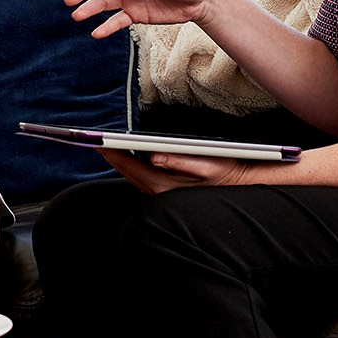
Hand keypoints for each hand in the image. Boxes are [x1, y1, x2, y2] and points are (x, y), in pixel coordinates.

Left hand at [100, 149, 252, 193]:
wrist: (241, 186)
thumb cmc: (226, 173)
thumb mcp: (206, 163)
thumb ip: (179, 161)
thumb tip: (154, 157)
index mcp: (165, 185)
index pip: (131, 167)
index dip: (113, 154)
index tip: (97, 143)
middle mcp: (161, 193)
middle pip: (129, 173)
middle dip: (112, 158)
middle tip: (96, 142)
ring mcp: (163, 195)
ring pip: (134, 178)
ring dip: (121, 163)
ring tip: (108, 149)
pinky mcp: (168, 192)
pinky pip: (143, 180)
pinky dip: (133, 169)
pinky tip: (130, 160)